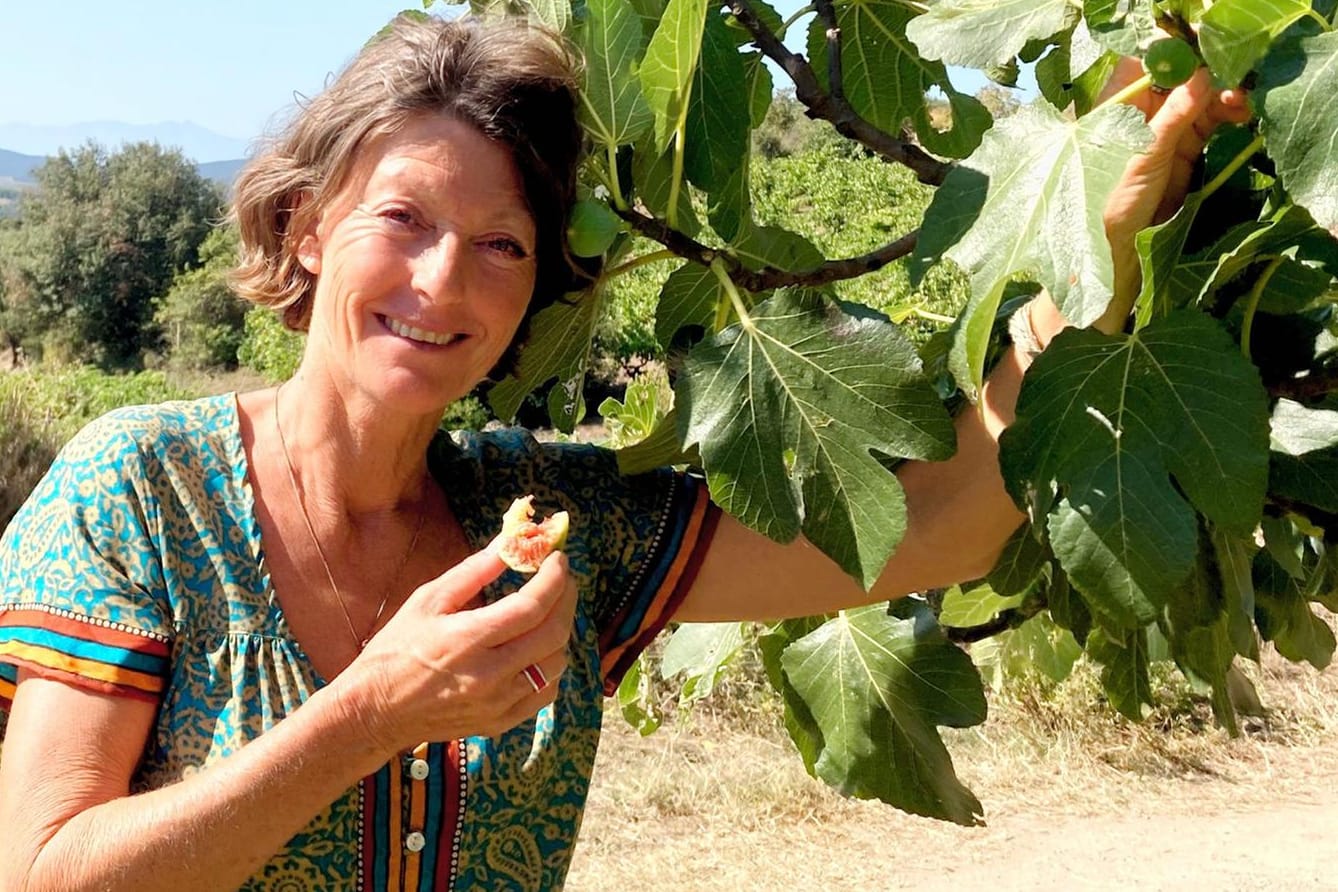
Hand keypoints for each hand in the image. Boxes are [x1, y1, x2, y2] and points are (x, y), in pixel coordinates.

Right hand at [338, 548, 576, 751]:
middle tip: (562, 579)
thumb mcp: (428, 601)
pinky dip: (551, 667)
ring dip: (560, 631)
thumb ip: (473, 571)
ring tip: (549, 611)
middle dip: (566, 599)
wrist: (375, 711)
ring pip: (556, 664)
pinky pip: (545, 693)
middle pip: (554, 633)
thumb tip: (509, 542)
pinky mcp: (500, 722)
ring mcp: (498, 703)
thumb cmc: (396, 650)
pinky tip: (538, 649)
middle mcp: (490, 675)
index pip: (532, 606)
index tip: (558, 558)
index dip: (554, 578)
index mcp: (468, 639)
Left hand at [1097, 58, 1250, 332]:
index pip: (1140, 68)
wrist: (1109, 258)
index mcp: (1110, 111)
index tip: (1202, 60)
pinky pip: (1204, 124)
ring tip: (1241, 104)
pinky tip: (1239, 115)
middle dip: (1205, 78)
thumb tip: (1199, 78)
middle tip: (1233, 84)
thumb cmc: (1106, 208)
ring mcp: (1156, 135)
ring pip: (1195, 102)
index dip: (1171, 59)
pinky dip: (1224, 116)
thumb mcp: (1140, 160)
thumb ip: (1170, 120)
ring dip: (1220, 96)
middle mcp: (1133, 118)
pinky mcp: (1177, 154)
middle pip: (1174, 81)